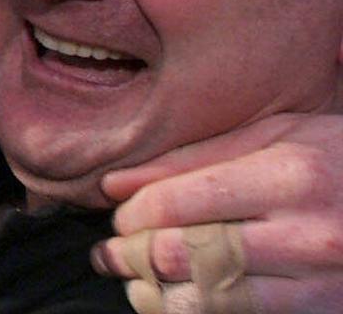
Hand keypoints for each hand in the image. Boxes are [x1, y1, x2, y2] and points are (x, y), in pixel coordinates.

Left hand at [92, 113, 342, 311]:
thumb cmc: (340, 162)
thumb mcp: (277, 137)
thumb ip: (193, 158)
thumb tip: (115, 185)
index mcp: (289, 177)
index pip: (176, 204)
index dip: (132, 214)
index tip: (120, 215)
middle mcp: (305, 235)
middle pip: (182, 254)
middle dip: (131, 255)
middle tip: (112, 252)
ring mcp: (318, 286)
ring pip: (204, 300)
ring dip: (154, 293)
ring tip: (135, 281)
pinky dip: (192, 313)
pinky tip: (174, 299)